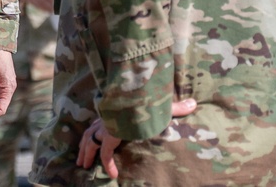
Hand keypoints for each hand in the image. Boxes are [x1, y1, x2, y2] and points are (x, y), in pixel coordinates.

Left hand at [76, 98, 196, 177]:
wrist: (136, 100)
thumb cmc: (145, 99)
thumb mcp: (160, 105)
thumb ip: (175, 107)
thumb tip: (194, 104)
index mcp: (113, 112)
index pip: (101, 121)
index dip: (97, 129)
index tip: (96, 135)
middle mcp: (105, 120)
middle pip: (90, 133)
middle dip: (85, 145)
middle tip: (81, 157)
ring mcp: (105, 129)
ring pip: (91, 143)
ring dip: (86, 154)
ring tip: (83, 165)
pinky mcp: (109, 138)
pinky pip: (106, 155)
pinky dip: (108, 165)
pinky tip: (113, 176)